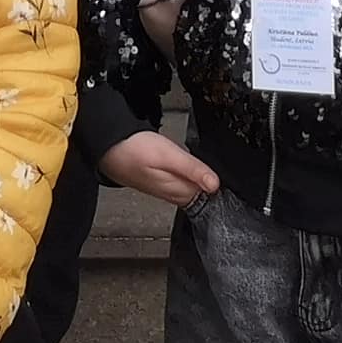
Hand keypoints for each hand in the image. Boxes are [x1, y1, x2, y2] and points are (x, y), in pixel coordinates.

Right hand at [101, 128, 219, 203]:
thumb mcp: (168, 155)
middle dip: (213, 184)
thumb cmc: (135, 150)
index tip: (235, 178)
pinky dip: (189, 175)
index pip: (209, 195)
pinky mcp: (158, 180)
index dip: (221, 187)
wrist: (107, 147)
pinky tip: (191, 168)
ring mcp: (165, 188)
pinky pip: (181, 182)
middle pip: (201, 193)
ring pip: (191, 187)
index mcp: (178, 190)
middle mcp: (173, 193)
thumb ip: (193, 170)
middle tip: (229, 172)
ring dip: (201, 179)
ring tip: (212, 170)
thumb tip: (216, 186)